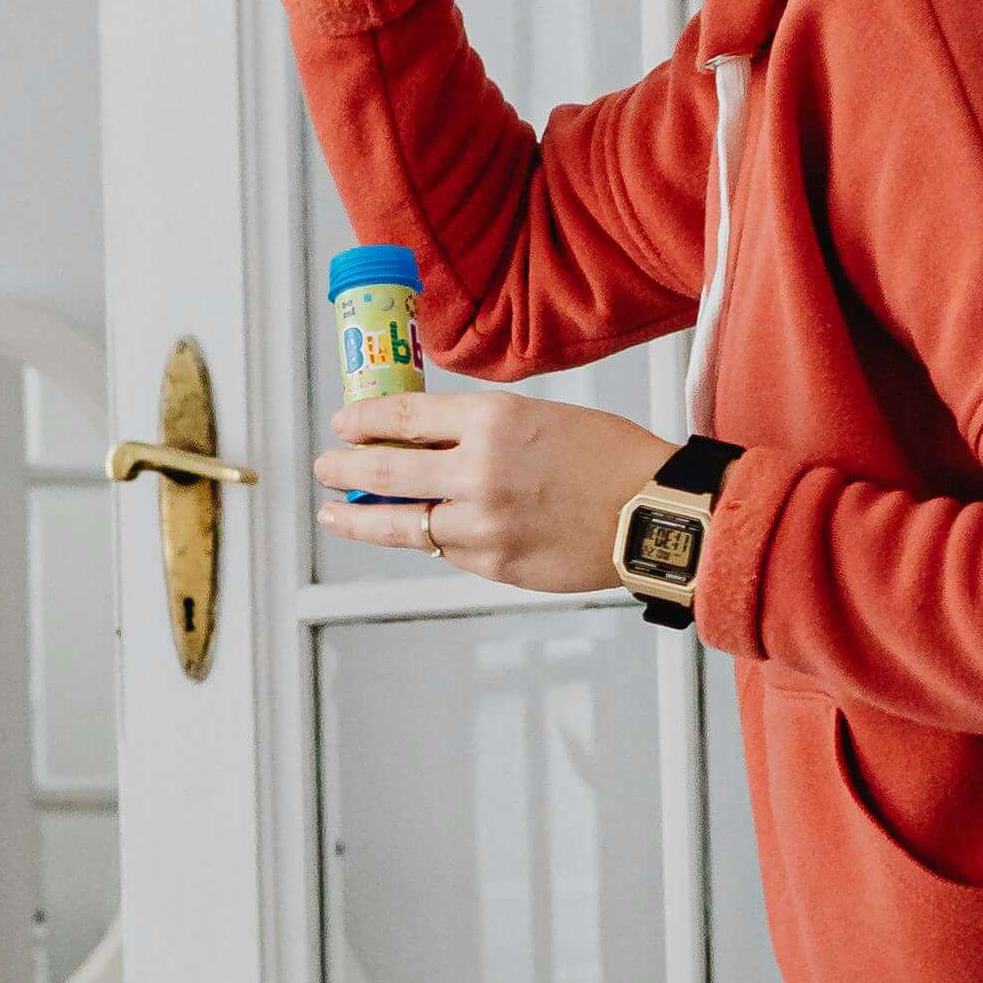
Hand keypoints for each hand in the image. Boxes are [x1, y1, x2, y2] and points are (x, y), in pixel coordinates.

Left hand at [322, 382, 670, 595]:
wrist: (656, 515)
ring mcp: (483, 524)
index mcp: (493, 421)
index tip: (342, 424)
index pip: (402, 416)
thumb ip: (479, 429)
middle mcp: (479, 471)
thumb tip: (420, 439)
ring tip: (334, 514)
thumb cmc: (610, 459)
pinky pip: (444, 551)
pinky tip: (413, 533)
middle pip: (384, 471)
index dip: (362, 420)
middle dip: (342, 468)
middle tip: (325, 467)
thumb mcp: (540, 417)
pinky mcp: (494, 565)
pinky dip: (426, 539)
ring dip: (358, 518)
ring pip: (400, 524)